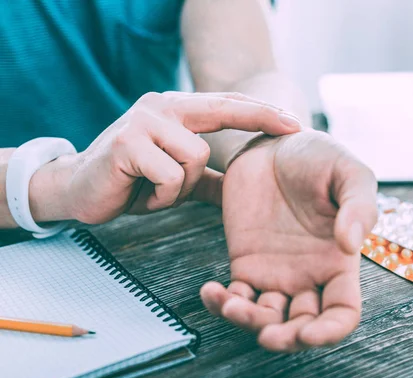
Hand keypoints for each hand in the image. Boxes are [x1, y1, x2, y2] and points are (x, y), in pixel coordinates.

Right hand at [29, 92, 301, 223]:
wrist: (75, 191)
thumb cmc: (130, 182)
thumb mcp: (177, 179)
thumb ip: (208, 179)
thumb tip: (242, 187)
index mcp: (175, 111)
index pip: (226, 105)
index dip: (262, 112)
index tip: (296, 122)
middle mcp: (161, 107)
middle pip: (222, 110)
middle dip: (261, 119)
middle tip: (294, 127)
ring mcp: (143, 121)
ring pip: (196, 157)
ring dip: (182, 188)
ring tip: (157, 191)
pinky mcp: (127, 142)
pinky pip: (171, 176)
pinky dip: (162, 196)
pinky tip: (141, 194)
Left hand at [201, 130, 377, 351]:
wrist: (274, 141)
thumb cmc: (317, 156)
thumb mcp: (349, 173)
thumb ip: (359, 207)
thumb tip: (351, 246)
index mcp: (338, 262)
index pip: (342, 312)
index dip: (330, 332)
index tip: (310, 335)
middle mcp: (308, 274)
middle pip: (301, 326)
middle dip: (286, 339)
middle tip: (267, 334)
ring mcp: (275, 271)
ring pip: (264, 317)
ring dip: (248, 323)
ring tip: (231, 305)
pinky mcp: (245, 262)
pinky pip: (234, 295)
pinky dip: (220, 303)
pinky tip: (211, 292)